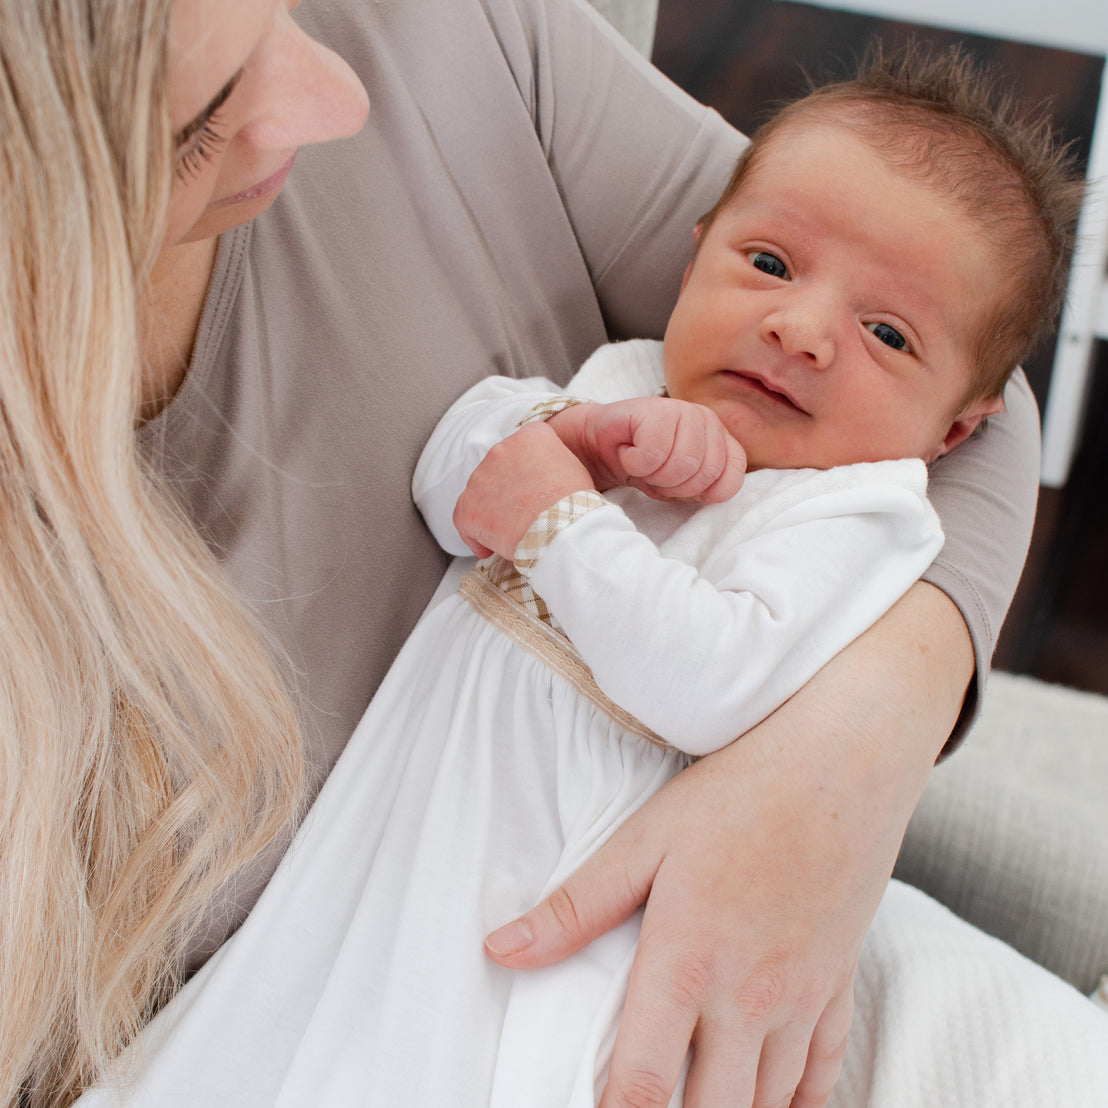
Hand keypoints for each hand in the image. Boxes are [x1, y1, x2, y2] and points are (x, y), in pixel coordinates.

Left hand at [453, 421, 594, 558]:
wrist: (562, 527)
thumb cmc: (574, 503)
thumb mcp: (573, 468)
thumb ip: (551, 463)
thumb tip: (542, 479)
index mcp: (530, 436)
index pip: (522, 450)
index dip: (526, 472)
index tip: (532, 489)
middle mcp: (501, 450)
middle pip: (498, 470)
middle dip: (507, 490)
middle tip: (523, 513)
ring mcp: (480, 478)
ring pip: (481, 495)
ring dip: (493, 511)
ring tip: (512, 532)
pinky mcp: (468, 507)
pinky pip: (464, 521)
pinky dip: (476, 535)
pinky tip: (491, 548)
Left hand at [485, 583, 969, 1106]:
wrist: (844, 763)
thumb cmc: (739, 794)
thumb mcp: (645, 839)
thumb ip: (575, 906)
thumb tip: (502, 951)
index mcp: (687, 962)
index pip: (643, 1090)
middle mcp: (748, 998)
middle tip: (639, 1099)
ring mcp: (801, 1000)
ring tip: (694, 1095)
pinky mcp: (838, 988)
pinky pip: (824, 1080)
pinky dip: (795, 1104)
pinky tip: (769, 1102)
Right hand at [548, 398, 745, 503]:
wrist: (600, 445)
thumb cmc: (643, 465)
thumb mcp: (680, 485)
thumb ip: (705, 488)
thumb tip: (712, 494)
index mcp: (720, 440)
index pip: (729, 481)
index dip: (700, 494)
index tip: (678, 488)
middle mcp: (707, 420)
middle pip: (703, 475)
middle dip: (672, 485)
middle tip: (653, 472)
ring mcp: (684, 410)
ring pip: (680, 465)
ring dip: (653, 474)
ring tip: (642, 461)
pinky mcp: (656, 409)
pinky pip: (653, 453)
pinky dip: (635, 462)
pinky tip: (629, 450)